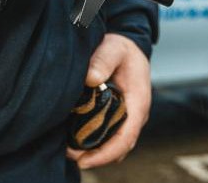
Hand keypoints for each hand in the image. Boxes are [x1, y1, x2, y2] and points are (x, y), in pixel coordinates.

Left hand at [67, 33, 150, 168]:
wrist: (129, 48)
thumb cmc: (122, 49)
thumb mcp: (114, 48)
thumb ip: (103, 60)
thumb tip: (90, 79)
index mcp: (138, 103)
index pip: (125, 137)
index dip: (105, 153)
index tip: (83, 160)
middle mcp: (135, 115)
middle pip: (119, 147)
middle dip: (96, 156)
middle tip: (68, 154)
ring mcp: (128, 117)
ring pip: (114, 144)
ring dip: (94, 151)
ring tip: (68, 150)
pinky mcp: (118, 116)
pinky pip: (109, 135)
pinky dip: (94, 141)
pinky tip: (74, 139)